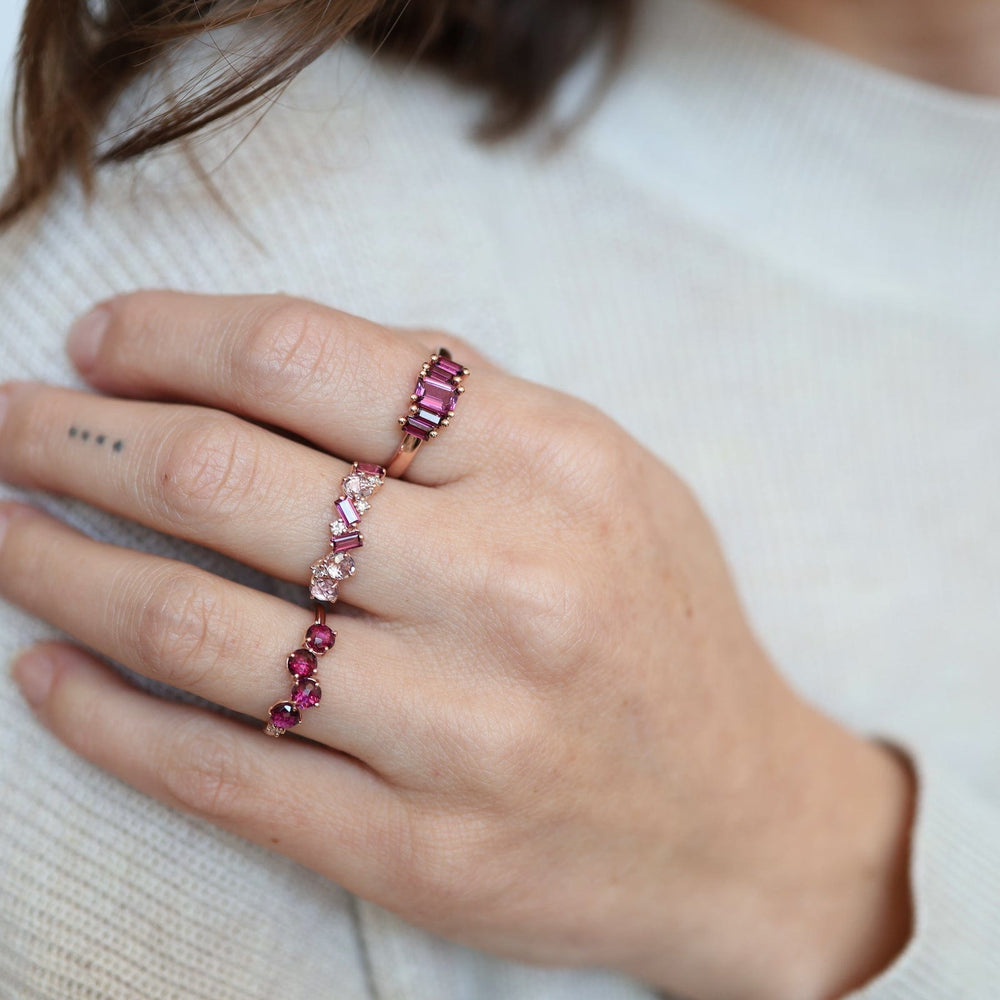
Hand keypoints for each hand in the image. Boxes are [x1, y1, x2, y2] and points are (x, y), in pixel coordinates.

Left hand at [0, 292, 913, 999]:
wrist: (741, 821)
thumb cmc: (664, 628)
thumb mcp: (604, 476)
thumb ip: (459, 407)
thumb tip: (261, 361)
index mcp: (558, 466)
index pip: (312, 359)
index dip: (173, 337)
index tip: (99, 344)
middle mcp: (511, 589)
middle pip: (230, 479)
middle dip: (76, 437)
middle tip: (8, 424)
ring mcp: (460, 730)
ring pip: (197, 629)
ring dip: (60, 570)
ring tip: (0, 532)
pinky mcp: (418, 847)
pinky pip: (221, 770)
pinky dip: (105, 718)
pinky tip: (48, 673)